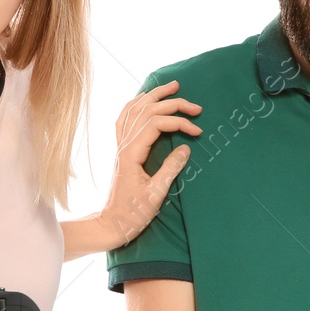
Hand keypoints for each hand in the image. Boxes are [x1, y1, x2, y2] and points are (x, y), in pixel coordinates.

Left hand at [101, 80, 202, 247]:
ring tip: (171, 86)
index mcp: (132, 153)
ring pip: (134, 110)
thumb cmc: (132, 214)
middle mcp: (124, 145)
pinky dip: (136, 105)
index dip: (179, 124)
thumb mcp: (155, 195)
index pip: (157, 125)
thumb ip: (170, 169)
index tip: (198, 133)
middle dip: (172, 104)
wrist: (110, 224)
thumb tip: (186, 148)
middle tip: (196, 106)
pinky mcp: (121, 150)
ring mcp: (120, 146)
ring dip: (153, 96)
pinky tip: (145, 100)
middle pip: (147, 112)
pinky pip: (125, 119)